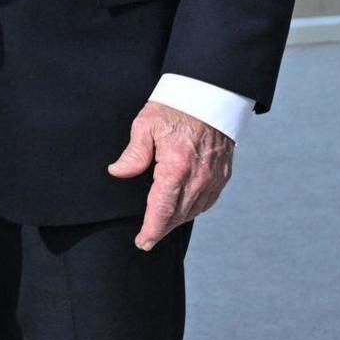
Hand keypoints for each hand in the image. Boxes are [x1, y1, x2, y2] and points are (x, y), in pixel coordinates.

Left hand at [107, 99, 234, 250]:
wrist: (211, 97)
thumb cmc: (175, 108)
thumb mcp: (145, 125)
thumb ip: (133, 154)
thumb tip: (117, 172)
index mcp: (176, 168)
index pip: (161, 209)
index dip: (151, 230)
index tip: (142, 242)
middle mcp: (198, 178)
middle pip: (177, 214)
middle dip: (161, 229)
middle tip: (147, 238)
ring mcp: (213, 178)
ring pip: (194, 211)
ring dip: (177, 221)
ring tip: (161, 226)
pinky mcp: (222, 175)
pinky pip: (208, 201)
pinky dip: (194, 210)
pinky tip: (182, 211)